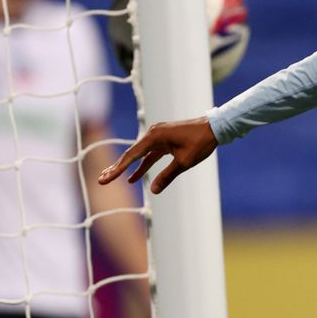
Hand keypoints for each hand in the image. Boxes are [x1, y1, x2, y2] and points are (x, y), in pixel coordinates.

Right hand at [98, 117, 218, 193]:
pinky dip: (143, 164)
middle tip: (102, 180)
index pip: (131, 156)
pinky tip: (134, 177)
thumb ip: (167, 176)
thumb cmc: (200, 143)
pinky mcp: (164, 139)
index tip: (106, 179)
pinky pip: (150, 154)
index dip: (118, 169)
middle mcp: (153, 134)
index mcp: (154, 137)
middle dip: (117, 168)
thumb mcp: (184, 162)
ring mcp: (158, 136)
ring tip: (113, 177)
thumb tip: (153, 190)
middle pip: (131, 154)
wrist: (214, 127)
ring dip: (128, 167)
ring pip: (139, 154)